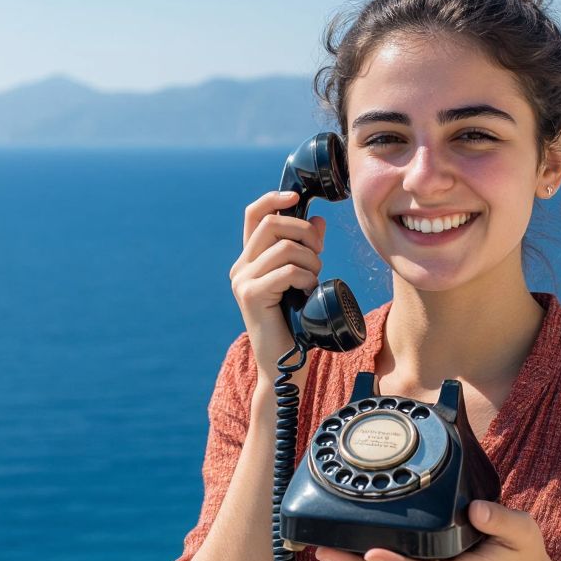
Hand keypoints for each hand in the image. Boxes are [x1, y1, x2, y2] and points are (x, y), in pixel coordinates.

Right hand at [229, 190, 326, 380]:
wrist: (285, 364)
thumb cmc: (297, 322)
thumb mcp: (303, 278)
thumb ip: (306, 248)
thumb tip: (317, 218)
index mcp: (250, 259)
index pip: (254, 214)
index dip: (273, 199)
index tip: (296, 197)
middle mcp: (241, 266)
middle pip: (273, 224)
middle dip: (305, 233)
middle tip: (319, 254)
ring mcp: (243, 280)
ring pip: (285, 247)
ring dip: (311, 261)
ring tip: (313, 280)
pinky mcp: (251, 295)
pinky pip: (286, 270)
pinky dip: (305, 278)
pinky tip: (307, 292)